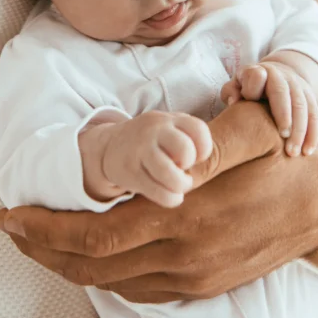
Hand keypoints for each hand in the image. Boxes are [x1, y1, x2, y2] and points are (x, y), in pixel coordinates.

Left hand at [0, 101, 317, 302]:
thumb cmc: (288, 154)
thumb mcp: (256, 129)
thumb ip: (208, 141)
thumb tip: (166, 156)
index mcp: (189, 216)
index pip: (97, 236)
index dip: (46, 229)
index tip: (11, 214)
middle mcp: (187, 256)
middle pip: (92, 267)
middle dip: (42, 249)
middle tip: (9, 228)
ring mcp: (197, 276)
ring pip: (112, 285)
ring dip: (67, 265)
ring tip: (36, 241)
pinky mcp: (206, 284)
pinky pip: (140, 291)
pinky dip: (103, 276)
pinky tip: (88, 256)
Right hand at [84, 112, 212, 208]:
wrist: (110, 146)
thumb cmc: (151, 141)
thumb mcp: (168, 128)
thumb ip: (188, 137)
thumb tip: (208, 162)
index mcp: (169, 119)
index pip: (199, 129)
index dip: (204, 149)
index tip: (196, 157)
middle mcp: (153, 130)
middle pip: (185, 150)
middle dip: (189, 167)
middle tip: (182, 170)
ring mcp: (139, 150)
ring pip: (170, 175)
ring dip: (180, 186)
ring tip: (178, 185)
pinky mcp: (129, 171)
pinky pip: (158, 192)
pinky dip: (170, 199)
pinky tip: (169, 194)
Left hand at [221, 60, 317, 157]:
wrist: (275, 75)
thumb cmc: (248, 87)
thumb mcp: (236, 86)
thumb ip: (231, 92)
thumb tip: (234, 101)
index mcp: (259, 71)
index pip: (257, 76)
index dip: (254, 88)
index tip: (250, 101)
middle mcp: (280, 76)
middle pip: (283, 93)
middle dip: (285, 115)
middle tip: (283, 137)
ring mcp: (297, 85)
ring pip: (302, 106)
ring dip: (300, 130)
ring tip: (293, 152)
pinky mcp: (310, 96)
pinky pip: (315, 115)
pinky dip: (313, 134)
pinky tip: (307, 150)